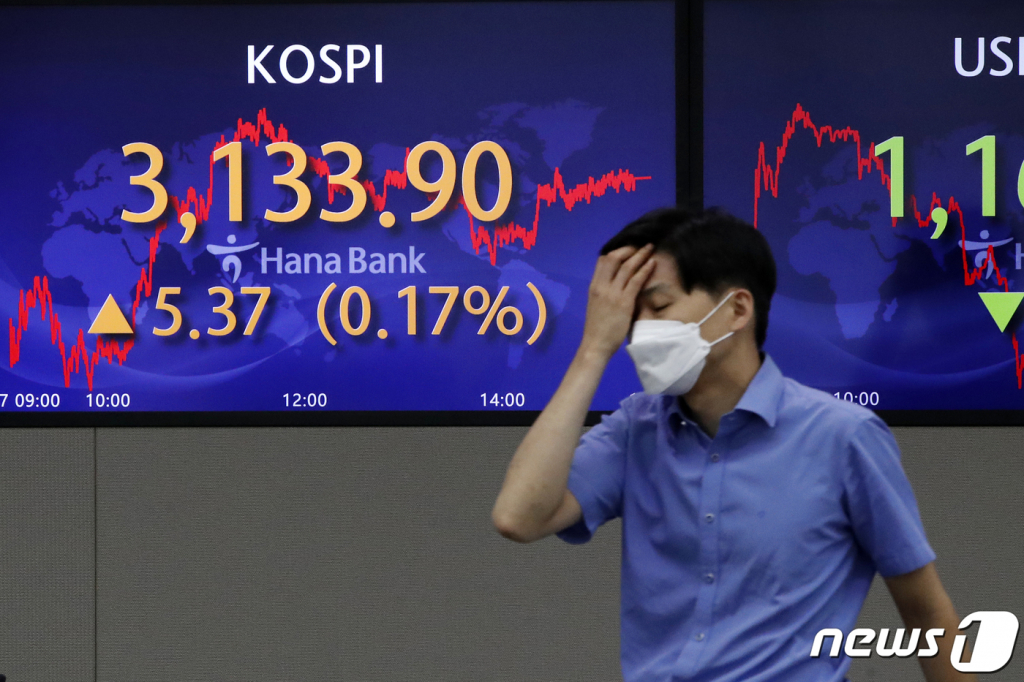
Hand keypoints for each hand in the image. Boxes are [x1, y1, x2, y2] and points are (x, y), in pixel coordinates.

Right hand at [579, 244, 655, 359]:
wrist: (595, 344)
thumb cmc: (598, 327)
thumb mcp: (597, 304)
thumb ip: (605, 291)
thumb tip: (617, 282)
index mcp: (594, 286)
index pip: (603, 260)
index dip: (617, 251)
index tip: (628, 249)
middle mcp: (602, 286)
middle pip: (614, 258)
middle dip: (629, 249)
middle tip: (641, 246)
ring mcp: (612, 293)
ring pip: (627, 267)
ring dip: (640, 255)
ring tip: (650, 248)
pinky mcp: (624, 302)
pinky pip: (636, 281)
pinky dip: (645, 270)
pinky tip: (652, 263)